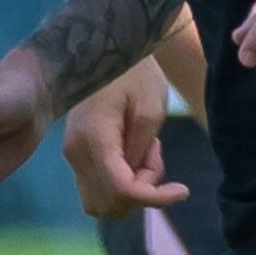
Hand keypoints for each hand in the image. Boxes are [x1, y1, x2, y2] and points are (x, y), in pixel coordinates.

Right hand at [61, 61, 188, 221]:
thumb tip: (135, 182)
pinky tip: (133, 155)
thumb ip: (143, 153)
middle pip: (109, 203)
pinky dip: (120, 184)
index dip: (154, 198)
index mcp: (94, 141)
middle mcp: (76, 154)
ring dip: (129, 191)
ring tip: (145, 156)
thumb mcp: (151, 110)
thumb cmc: (135, 74)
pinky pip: (97, 186)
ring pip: (100, 201)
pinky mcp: (76, 153)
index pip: (121, 190)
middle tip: (155, 156)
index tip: (183, 190)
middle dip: (141, 192)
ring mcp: (72, 155)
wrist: (108, 50)